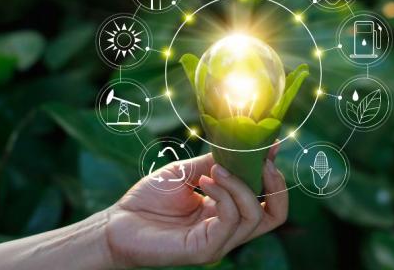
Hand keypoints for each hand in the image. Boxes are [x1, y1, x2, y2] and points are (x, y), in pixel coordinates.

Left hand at [104, 146, 287, 267]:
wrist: (117, 223)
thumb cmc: (150, 199)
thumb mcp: (188, 172)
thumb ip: (215, 163)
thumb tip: (243, 144)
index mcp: (228, 211)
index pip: (266, 199)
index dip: (273, 172)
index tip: (272, 145)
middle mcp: (229, 229)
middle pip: (275, 215)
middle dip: (276, 184)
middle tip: (264, 160)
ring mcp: (220, 241)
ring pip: (255, 214)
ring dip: (239, 184)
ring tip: (215, 169)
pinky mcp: (206, 249)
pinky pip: (230, 220)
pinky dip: (224, 195)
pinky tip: (205, 182)